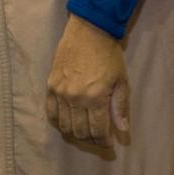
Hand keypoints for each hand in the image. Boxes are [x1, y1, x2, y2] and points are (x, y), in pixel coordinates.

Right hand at [46, 15, 129, 147]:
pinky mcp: (50, 86)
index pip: (97, 129)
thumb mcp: (121, 79)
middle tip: (98, 139)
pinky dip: (59, 123)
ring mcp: (60, 92)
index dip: (103, 141)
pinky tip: (67, 123)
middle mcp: (75, 98)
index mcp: (95, 97)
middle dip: (90, 139)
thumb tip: (122, 128)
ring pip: (64, 125)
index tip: (108, 144)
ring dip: (75, 134)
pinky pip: (51, 113)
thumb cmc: (109, 54)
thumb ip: (120, 105)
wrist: (89, 30)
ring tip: (85, 132)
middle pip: (79, 131)